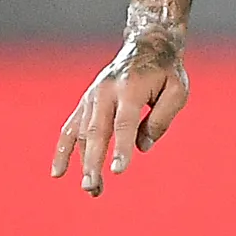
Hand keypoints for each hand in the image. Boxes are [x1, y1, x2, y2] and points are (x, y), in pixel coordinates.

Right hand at [51, 34, 188, 195]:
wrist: (146, 46)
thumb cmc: (166, 72)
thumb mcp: (178, 90)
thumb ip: (162, 118)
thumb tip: (142, 147)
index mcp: (131, 88)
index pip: (124, 123)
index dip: (120, 147)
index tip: (117, 171)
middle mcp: (106, 92)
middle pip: (97, 131)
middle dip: (93, 162)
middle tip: (93, 188)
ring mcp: (92, 97)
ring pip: (81, 133)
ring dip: (82, 162)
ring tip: (91, 189)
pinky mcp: (85, 102)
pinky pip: (70, 127)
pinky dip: (63, 149)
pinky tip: (58, 172)